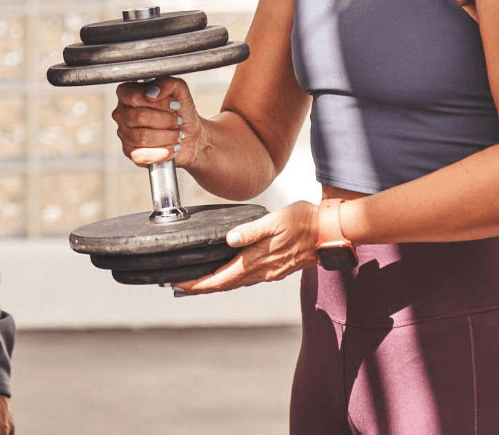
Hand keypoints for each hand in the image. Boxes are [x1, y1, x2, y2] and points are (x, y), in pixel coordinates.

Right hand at [113, 77, 200, 171]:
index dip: (158, 102)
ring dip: (167, 136)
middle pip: (140, 117)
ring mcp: (124, 134)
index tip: (175, 105)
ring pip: (142, 137)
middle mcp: (121, 113)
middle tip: (178, 121)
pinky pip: (143, 155)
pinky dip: (163, 152)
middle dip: (166, 120)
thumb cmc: (180, 108)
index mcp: (127, 93)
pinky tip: (173, 147)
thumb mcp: (178, 89)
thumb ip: (166, 83)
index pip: (134, 97)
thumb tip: (153, 93)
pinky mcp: (131, 153)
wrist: (190, 133)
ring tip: (178, 134)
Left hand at [172, 200, 318, 295]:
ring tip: (197, 282)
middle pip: (225, 285)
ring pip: (236, 283)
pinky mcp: (275, 268)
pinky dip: (231, 279)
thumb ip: (250, 231)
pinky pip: (247, 278)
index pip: (221, 278)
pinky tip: (227, 274)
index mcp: (257, 261)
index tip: (180, 286)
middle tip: (180, 287)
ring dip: (215, 284)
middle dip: (202, 287)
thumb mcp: (274, 221)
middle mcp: (262, 271)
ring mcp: (269, 272)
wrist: (329, 231)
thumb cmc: (302, 222)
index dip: (199, 284)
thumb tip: (229, 239)